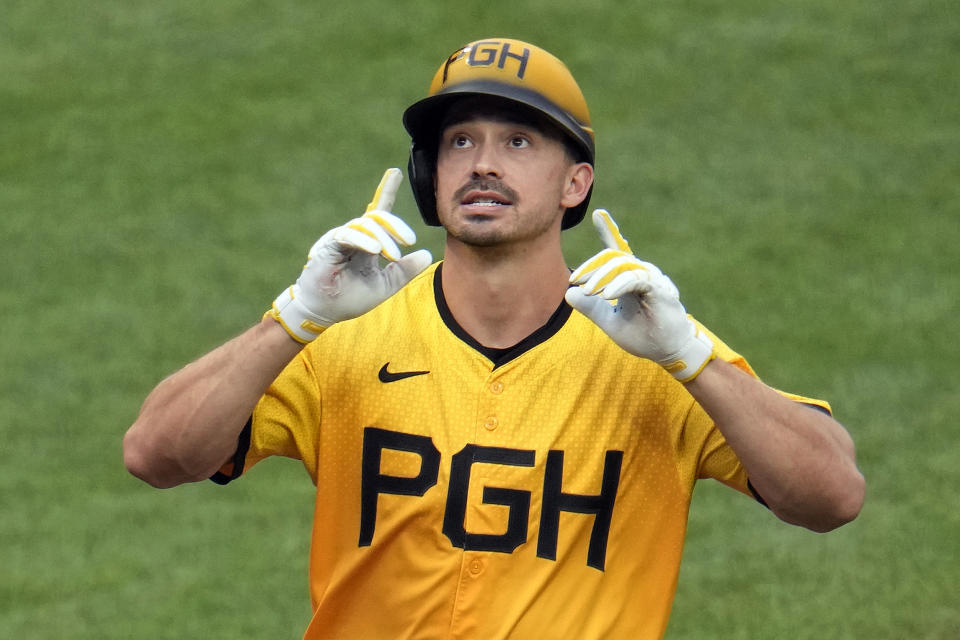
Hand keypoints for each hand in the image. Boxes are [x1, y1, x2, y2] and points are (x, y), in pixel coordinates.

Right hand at [271, 168, 432, 342]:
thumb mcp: (386, 285)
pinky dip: (364, 240)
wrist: (325, 311)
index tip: (396, 172)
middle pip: (377, 216)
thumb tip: (426, 255)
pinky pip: (348, 234)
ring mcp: (342, 238)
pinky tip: (375, 249)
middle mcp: (356, 236)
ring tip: (393, 255)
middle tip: (409, 240)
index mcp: (368, 242)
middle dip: (396, 225)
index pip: (379, 211)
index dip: (387, 190)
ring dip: (383, 238)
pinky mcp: (329, 244)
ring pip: (366, 224)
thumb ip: (405, 271)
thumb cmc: (350, 297)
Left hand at [565, 209, 714, 380]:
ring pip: (622, 265)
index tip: (598, 213)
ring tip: (589, 292)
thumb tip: (568, 293)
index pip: (618, 250)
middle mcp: (641, 272)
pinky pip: (636, 279)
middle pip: (612, 257)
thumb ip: (590, 307)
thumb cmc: (643, 335)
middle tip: (575, 281)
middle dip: (591, 267)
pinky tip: (605, 295)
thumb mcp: (609, 321)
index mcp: (630, 277)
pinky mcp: (659, 289)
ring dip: (601, 277)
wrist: (667, 352)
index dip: (609, 230)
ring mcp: (651, 278)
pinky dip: (618, 285)